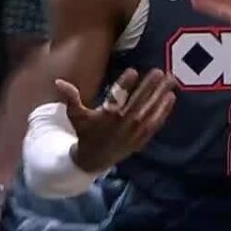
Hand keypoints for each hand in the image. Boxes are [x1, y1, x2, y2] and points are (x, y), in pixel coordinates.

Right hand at [58, 68, 176, 173]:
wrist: (94, 159)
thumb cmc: (86, 132)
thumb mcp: (76, 115)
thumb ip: (71, 97)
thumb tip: (58, 81)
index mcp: (106, 113)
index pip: (117, 95)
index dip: (125, 83)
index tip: (133, 71)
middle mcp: (122, 121)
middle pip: (139, 100)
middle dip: (150, 85)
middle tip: (159, 71)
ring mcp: (135, 130)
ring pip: (151, 109)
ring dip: (161, 94)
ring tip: (171, 79)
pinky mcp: (143, 136)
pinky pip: (156, 122)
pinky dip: (164, 110)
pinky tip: (172, 98)